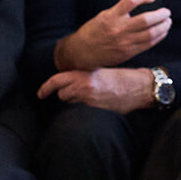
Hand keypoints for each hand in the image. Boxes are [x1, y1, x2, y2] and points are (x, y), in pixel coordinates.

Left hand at [38, 66, 155, 113]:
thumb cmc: (123, 76)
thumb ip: (85, 75)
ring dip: (74, 98)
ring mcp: (92, 100)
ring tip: (87, 91)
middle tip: (73, 88)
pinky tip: (96, 97)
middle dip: (64, 92)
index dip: (46, 88)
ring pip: (72, 101)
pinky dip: (85, 102)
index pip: (58, 81)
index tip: (40, 94)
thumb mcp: (101, 71)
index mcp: (85, 75)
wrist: (141, 88)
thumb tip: (72, 83)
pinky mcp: (98, 108)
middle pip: (63, 94)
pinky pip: (84, 105)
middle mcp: (86, 88)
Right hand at [54, 0, 170, 70]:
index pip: (131, 1)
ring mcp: (125, 42)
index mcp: (111, 17)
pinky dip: (159, 37)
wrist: (82, 52)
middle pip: (146, 19)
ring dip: (163, 26)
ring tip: (167, 22)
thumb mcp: (103, 16)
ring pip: (151, 33)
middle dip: (160, 14)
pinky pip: (149, 44)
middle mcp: (119, 29)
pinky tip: (162, 32)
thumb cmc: (92, 33)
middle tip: (166, 11)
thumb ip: (120, 11)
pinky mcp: (129, 52)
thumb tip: (138, 4)